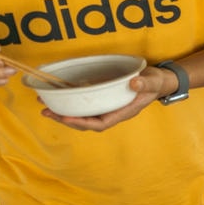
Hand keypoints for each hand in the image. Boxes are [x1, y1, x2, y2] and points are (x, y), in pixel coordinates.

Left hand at [42, 65, 173, 131]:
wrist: (158, 81)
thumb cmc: (156, 83)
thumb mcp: (153, 81)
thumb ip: (145, 84)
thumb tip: (133, 83)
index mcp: (123, 112)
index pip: (100, 123)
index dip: (82, 123)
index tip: (66, 117)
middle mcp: (112, 112)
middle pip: (87, 122)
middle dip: (66, 119)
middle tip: (47, 112)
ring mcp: (107, 106)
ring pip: (83, 115)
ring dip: (64, 112)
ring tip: (45, 107)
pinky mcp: (103, 98)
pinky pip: (85, 104)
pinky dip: (70, 102)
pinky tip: (58, 96)